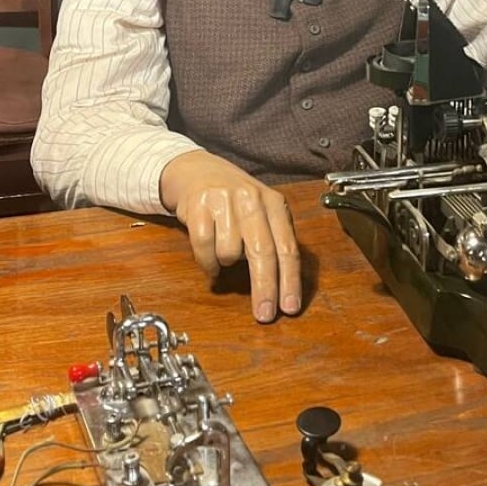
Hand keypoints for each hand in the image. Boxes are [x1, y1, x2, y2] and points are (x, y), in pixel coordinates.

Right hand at [160, 149, 301, 322]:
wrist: (197, 171)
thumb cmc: (235, 200)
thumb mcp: (263, 212)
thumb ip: (275, 240)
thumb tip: (285, 287)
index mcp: (274, 203)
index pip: (287, 247)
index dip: (289, 281)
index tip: (289, 307)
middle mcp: (252, 199)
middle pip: (263, 251)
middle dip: (265, 288)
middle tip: (264, 314)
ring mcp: (224, 200)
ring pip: (229, 253)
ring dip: (226, 263)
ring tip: (224, 251)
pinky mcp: (198, 205)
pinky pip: (204, 248)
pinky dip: (207, 261)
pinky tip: (210, 259)